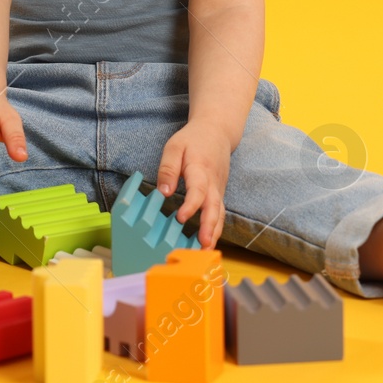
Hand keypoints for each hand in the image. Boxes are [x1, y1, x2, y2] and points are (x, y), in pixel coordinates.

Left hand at [155, 122, 232, 248]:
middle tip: (203, 244)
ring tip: (206, 250)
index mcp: (200, 168)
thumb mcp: (175, 147)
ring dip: (215, 232)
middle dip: (209, 226)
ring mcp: (219, 189)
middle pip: (214, 206)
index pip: (198, 189)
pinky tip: (207, 242)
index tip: (181, 218)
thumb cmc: (194, 140)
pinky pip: (219, 213)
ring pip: (220, 213)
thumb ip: (168, 169)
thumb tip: (163, 193)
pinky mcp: (219, 194)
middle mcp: (213, 182)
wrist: (218, 132)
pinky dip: (216, 229)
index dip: (191, 205)